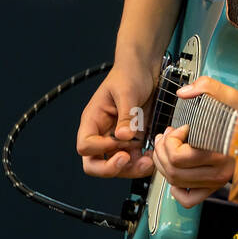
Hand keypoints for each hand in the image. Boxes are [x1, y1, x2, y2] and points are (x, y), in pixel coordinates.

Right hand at [77, 60, 155, 178]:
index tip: (119, 141)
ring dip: (130, 169)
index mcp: (93, 119)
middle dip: (110, 168)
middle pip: (94, 164)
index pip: (85, 146)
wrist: (146, 69)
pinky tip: (152, 156)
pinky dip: (141, 164)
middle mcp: (102, 133)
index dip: (100, 149)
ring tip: (147, 160)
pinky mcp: (131, 142)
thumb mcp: (127, 92)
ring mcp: (116, 140)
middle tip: (128, 159)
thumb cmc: (129, 73)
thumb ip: (125, 115)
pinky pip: (132, 161)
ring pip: (115, 167)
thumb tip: (122, 136)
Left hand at [152, 76, 237, 208]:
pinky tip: (176, 172)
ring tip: (166, 146)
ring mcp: (216, 182)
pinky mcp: (214, 187)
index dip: (172, 139)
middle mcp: (219, 172)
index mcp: (220, 151)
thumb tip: (183, 93)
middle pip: (173, 170)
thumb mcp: (231, 95)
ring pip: (175, 183)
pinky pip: (189, 200)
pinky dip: (176, 190)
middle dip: (162, 150)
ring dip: (163, 164)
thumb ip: (207, 87)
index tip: (181, 127)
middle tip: (167, 135)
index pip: (179, 156)